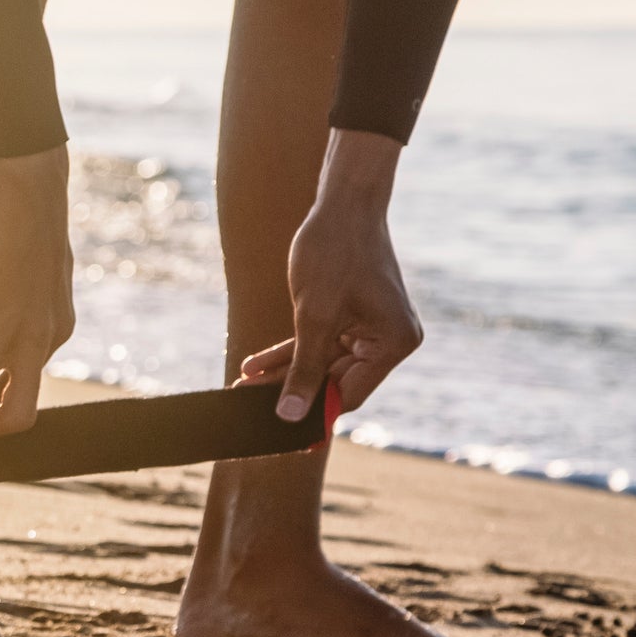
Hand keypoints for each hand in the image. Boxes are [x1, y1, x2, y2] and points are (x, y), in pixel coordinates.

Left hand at [240, 130, 421, 416]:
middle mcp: (388, 341)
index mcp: (394, 344)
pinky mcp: (349, 317)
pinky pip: (317, 343)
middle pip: (334, 382)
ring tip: (241, 387)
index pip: (348, 395)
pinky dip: (288, 352)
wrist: (341, 201)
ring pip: (319, 364)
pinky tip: (253, 365)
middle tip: (249, 411)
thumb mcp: (314, 317)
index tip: (277, 435)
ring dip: (282, 373)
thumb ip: (303, 370)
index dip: (312, 415)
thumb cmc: (334, 251)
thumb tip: (289, 417)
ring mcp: (369, 329)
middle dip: (290, 393)